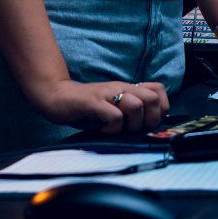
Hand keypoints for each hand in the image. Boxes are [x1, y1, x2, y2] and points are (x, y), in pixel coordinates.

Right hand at [29, 79, 170, 133]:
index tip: (148, 122)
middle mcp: (120, 87)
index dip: (160, 108)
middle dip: (149, 120)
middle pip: (152, 98)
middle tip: (134, 130)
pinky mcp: (93, 102)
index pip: (158, 90)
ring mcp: (107, 94)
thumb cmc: (86, 107)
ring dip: (130, 124)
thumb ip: (129, 110)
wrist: (57, 96)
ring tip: (118, 130)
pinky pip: (114, 116)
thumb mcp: (113, 106)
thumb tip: (150, 124)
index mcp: (127, 88)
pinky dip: (113, 128)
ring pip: (136, 106)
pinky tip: (104, 130)